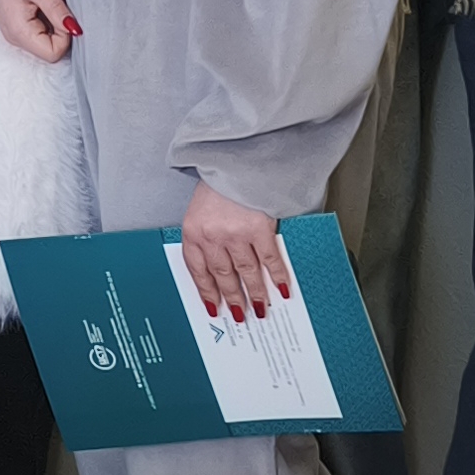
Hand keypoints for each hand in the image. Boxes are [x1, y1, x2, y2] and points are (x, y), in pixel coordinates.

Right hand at [0, 0, 74, 65]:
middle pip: (49, 52)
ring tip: (46, 8)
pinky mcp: (17, 32)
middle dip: (60, 33)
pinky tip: (41, 10)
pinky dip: (47, 26)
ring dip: (53, 29)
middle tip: (54, 10)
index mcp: (20, 32)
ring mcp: (15, 37)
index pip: (53, 53)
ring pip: (45, 46)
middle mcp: (16, 40)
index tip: (62, 17)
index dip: (64, 37)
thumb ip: (58, 11)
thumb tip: (75, 30)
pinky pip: (39, 38)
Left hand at [180, 181, 286, 324]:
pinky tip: (282, 287)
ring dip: (255, 293)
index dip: (207, 293)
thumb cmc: (218, 185)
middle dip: (232, 298)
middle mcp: (212, 236)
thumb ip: (204, 238)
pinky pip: (269, 259)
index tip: (214, 309)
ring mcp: (235, 234)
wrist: (236, 160)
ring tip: (260, 308)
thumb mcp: (200, 212)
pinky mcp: (258, 228)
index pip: (198, 272)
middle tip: (240, 315)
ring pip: (246, 272)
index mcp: (193, 232)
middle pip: (222, 276)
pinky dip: (276, 275)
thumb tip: (218, 271)